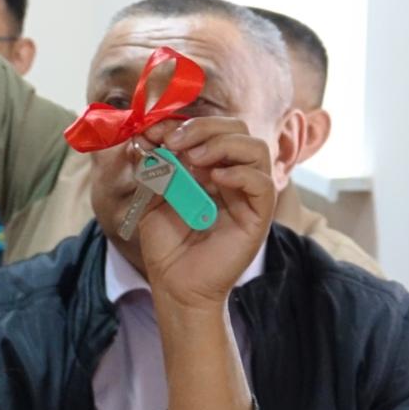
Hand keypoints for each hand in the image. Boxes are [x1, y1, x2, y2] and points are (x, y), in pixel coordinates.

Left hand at [133, 117, 276, 315]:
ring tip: (192, 158)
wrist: (175, 285)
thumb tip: (146, 137)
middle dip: (204, 127)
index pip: (210, 129)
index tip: (153, 131)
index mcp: (209, 167)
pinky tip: (215, 179)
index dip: (184, 124)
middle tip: (174, 142)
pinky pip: (262, 183)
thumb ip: (154, 167)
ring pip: (255, 148)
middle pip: (237, 130)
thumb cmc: (166, 244)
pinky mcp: (258, 215)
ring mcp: (247, 194)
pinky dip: (240, 173)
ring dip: (222, 144)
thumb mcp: (152, 197)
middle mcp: (233, 175)